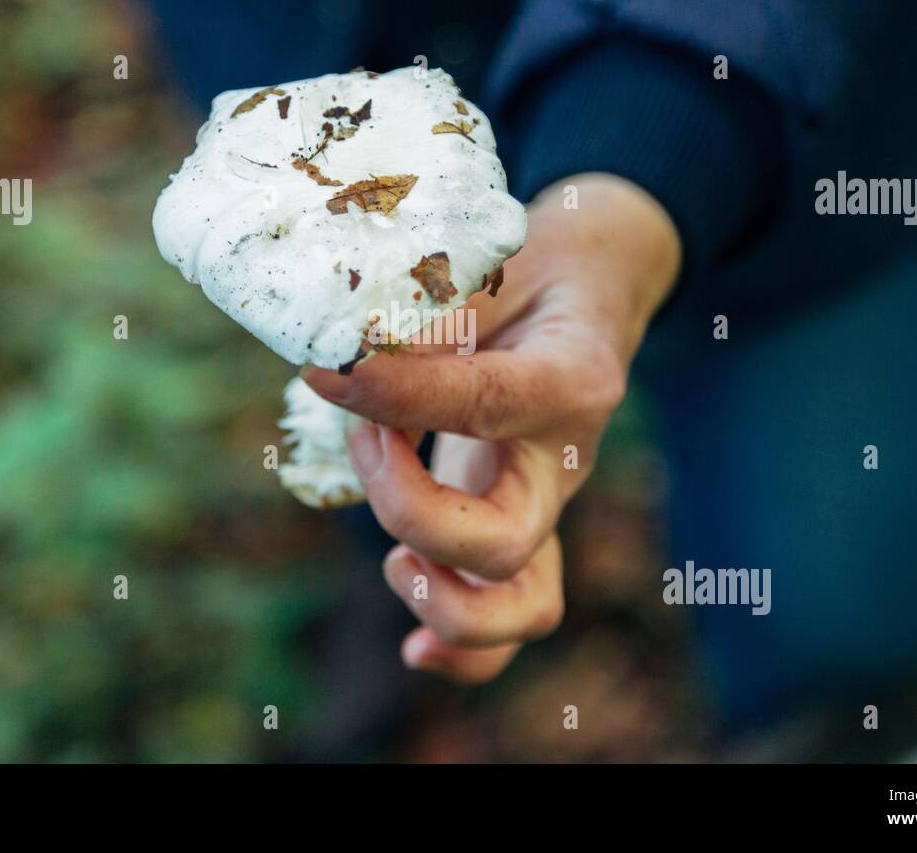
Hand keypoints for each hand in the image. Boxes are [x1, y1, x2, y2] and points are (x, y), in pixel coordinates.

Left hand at [303, 173, 681, 681]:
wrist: (587, 288)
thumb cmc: (528, 269)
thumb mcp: (485, 266)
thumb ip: (425, 315)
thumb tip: (337, 362)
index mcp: (572, 378)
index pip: (486, 403)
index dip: (399, 398)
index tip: (329, 370)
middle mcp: (568, 458)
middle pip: (502, 540)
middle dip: (407, 508)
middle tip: (363, 439)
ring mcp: (551, 504)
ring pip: (525, 606)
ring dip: (437, 595)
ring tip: (391, 555)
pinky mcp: (529, 528)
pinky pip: (512, 620)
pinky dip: (464, 651)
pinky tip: (413, 652)